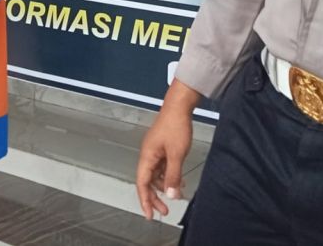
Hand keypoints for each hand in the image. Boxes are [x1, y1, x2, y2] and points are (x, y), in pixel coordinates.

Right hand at [135, 84, 195, 218]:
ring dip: (164, 187)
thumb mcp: (176, 154)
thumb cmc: (175, 125)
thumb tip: (171, 194)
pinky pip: (162, 168)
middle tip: (164, 211)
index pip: (142, 183)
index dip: (145, 200)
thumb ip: (173, 175)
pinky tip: (179, 181)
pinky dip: (169, 177)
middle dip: (155, 197)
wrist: (179, 107)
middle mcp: (148, 155)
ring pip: (156, 175)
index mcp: (147, 156)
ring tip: (175, 196)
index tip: (149, 215)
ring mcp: (155, 151)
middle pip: (147, 182)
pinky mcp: (162, 148)